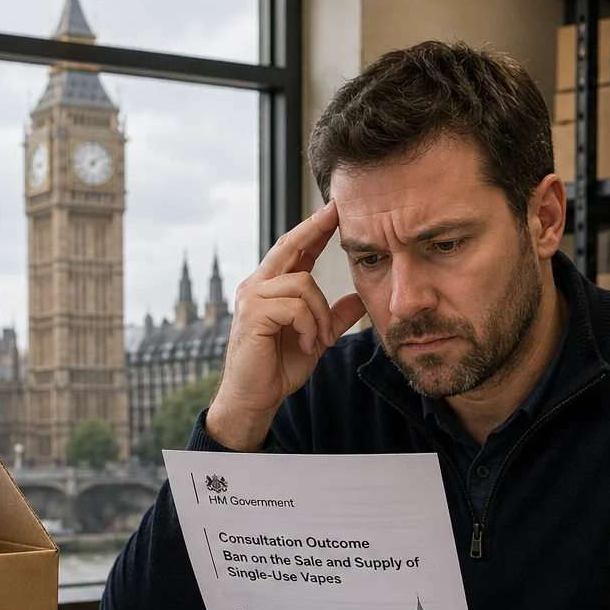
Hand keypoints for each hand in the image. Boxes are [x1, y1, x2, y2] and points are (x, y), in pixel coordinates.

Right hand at [206, 201, 365, 450]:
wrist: (255, 398)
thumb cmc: (278, 369)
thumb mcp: (316, 338)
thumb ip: (333, 317)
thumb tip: (357, 299)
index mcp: (271, 289)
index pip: (293, 250)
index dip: (314, 229)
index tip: (334, 211)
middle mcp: (256, 286)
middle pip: (289, 246)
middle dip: (315, 229)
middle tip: (337, 212)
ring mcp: (252, 298)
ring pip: (303, 283)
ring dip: (320, 314)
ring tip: (320, 340)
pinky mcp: (253, 314)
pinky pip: (295, 306)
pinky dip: (310, 326)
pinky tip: (309, 345)